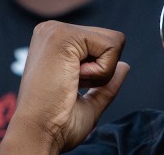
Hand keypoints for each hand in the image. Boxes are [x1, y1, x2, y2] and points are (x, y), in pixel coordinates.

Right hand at [0, 21, 129, 153]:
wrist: (38, 134)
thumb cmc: (57, 124)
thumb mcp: (88, 103)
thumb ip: (106, 84)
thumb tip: (125, 66)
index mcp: (54, 43)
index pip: (101, 44)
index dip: (99, 73)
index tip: (71, 86)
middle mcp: (52, 30)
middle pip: (110, 40)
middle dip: (103, 70)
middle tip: (71, 85)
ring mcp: (56, 30)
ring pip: (114, 42)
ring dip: (102, 72)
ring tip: (71, 82)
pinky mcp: (63, 35)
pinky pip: (111, 46)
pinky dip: (101, 71)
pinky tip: (73, 79)